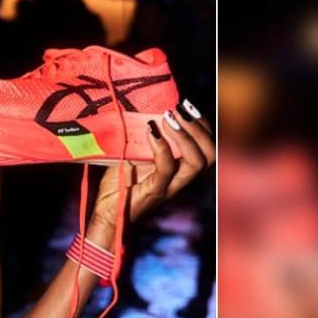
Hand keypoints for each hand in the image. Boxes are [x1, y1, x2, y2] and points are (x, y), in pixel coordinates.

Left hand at [92, 101, 213, 226]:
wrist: (106, 213)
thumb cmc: (118, 182)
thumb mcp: (134, 154)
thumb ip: (144, 138)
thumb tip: (143, 108)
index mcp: (180, 168)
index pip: (207, 146)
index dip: (203, 124)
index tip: (187, 104)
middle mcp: (180, 178)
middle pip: (211, 154)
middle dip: (199, 127)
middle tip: (179, 108)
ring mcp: (169, 186)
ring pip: (198, 163)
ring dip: (186, 136)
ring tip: (169, 117)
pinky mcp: (154, 192)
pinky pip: (167, 170)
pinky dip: (162, 148)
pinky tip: (151, 131)